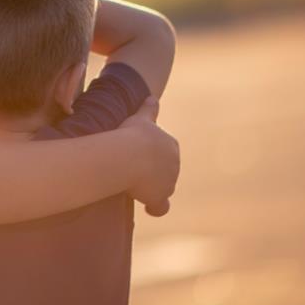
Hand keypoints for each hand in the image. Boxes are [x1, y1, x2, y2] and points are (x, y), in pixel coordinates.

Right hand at [120, 101, 178, 215]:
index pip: (164, 155)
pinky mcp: (160, 196)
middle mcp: (174, 164)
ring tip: (132, 186)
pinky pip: (161, 206)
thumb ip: (149, 109)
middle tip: (131, 172)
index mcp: (171, 145)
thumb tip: (152, 96)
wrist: (129, 154)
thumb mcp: (140, 118)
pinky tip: (149, 209)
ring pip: (161, 188)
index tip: (137, 158)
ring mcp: (169, 181)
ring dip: (151, 189)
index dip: (151, 158)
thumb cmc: (132, 135)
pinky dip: (156, 208)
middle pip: (163, 173)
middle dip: (152, 174)